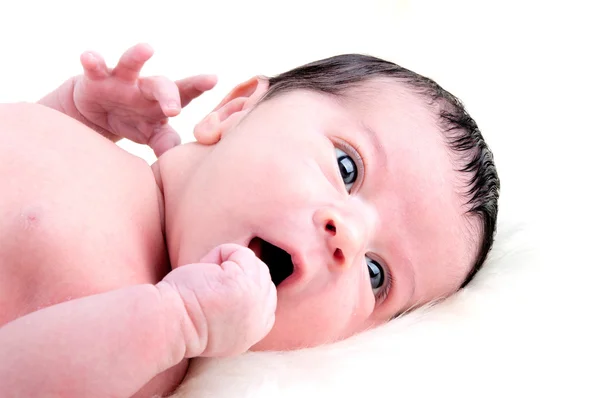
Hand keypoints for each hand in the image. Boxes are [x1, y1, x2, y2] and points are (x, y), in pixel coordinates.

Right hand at [73, 43, 216, 155]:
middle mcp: (145, 88)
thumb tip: (178, 158)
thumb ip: (165, 143)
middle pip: (161, 85)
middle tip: (174, 109)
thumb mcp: (151, 135)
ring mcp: (121, 80)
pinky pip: (94, 68)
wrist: (97, 115)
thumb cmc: (134, 122)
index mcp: (163, 102)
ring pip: (130, 64)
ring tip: (147, 48)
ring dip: (137, 56)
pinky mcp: (96, 79)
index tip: (213, 79)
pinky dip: (92, 61)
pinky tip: (89, 57)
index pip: (185, 93)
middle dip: (169, 94)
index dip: (199, 86)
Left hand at [158, 244, 276, 357]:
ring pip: (253, 264)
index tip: (218, 293)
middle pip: (263, 277)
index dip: (245, 286)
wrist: (166, 324)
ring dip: (228, 263)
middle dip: (238, 273)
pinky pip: (241, 252)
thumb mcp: (223, 326)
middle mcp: (260, 318)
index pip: (267, 297)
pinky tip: (204, 270)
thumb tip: (247, 280)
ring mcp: (254, 299)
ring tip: (207, 279)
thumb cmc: (184, 320)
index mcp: (256, 330)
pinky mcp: (242, 283)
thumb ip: (242, 311)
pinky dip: (219, 254)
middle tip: (209, 287)